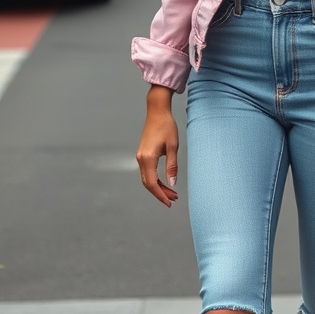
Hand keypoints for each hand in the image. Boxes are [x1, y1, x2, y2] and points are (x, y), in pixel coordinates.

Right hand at [136, 93, 178, 207]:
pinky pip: (147, 172)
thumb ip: (172, 166)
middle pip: (148, 183)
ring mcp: (140, 156)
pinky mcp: (142, 154)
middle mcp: (141, 159)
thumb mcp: (173, 146)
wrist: (157, 111)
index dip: (161, 195)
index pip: (152, 184)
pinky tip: (164, 181)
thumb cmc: (166, 126)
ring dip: (158, 187)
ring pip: (147, 178)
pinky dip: (155, 179)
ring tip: (172, 192)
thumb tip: (172, 183)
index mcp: (147, 158)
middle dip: (160, 193)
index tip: (169, 203)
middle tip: (174, 199)